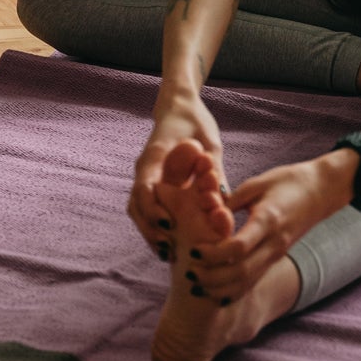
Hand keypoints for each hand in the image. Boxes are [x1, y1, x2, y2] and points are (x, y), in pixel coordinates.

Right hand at [129, 93, 225, 253]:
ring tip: (167, 253)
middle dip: (149, 229)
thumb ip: (214, 170)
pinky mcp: (150, 182)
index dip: (153, 209)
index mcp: (156, 156)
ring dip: (149, 231)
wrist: (179, 107)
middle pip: (136, 204)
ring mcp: (145, 175)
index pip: (144, 186)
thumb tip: (224, 198)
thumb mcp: (210, 143)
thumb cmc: (196, 122)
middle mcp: (145, 168)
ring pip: (137, 209)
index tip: (167, 226)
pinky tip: (167, 243)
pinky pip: (145, 207)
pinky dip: (152, 225)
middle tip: (167, 250)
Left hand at [189, 154, 348, 297]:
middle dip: (212, 277)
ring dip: (221, 289)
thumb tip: (204, 212)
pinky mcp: (277, 258)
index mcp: (267, 221)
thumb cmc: (288, 181)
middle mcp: (274, 243)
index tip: (192, 250)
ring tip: (197, 286)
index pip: (238, 248)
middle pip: (241, 272)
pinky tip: (216, 294)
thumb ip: (231, 200)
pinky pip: (255, 281)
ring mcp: (277, 254)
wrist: (322, 191)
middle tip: (189, 273)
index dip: (212, 254)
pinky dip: (234, 291)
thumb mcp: (257, 183)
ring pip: (248, 282)